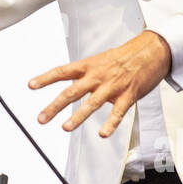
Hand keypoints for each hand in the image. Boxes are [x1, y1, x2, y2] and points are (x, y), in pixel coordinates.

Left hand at [29, 31, 172, 138]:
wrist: (151, 50)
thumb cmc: (125, 56)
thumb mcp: (101, 60)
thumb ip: (86, 73)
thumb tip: (72, 83)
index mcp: (89, 66)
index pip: (62, 71)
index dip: (45, 78)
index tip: (31, 85)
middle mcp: (97, 76)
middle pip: (71, 92)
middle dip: (54, 106)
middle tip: (41, 118)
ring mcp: (112, 86)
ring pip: (91, 103)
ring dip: (78, 116)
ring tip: (66, 127)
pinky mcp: (128, 95)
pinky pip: (118, 112)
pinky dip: (111, 124)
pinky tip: (103, 133)